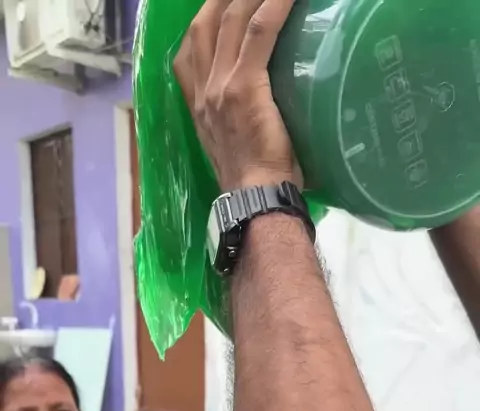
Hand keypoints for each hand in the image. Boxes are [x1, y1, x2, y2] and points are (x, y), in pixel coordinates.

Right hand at [174, 0, 301, 191]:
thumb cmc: (255, 182)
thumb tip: (263, 109)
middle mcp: (203, 91)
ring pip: (231, 19)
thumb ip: (236, 122)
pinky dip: (275, 5)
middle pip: (205, 24)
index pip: (190, 50)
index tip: (218, 3)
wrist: (254, 200)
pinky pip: (259, 31)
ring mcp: (220, 87)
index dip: (204, 19)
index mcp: (198, 105)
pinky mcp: (244, 87)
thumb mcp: (234, 148)